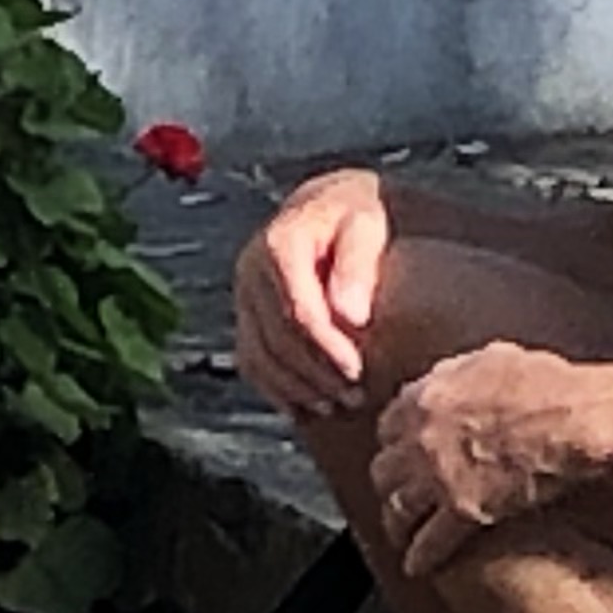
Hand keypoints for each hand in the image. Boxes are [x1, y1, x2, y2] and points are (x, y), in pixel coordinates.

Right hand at [231, 168, 391, 419]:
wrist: (330, 206)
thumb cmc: (358, 216)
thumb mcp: (368, 225)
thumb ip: (358, 265)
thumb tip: (352, 316)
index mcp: (280, 243)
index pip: (297, 309)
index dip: (326, 345)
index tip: (357, 370)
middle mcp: (251, 270)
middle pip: (277, 337)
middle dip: (316, 373)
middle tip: (356, 396)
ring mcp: (243, 295)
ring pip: (259, 354)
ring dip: (297, 387)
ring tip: (337, 404)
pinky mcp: (245, 314)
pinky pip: (251, 360)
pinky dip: (275, 388)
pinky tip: (304, 406)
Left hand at [371, 343, 599, 574]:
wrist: (573, 420)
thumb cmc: (547, 385)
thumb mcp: (494, 360)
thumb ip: (460, 373)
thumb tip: (448, 377)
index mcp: (428, 397)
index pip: (388, 424)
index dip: (394, 441)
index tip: (399, 450)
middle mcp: (422, 438)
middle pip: (384, 470)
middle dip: (388, 484)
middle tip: (394, 494)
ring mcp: (438, 477)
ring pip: (399, 508)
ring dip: (397, 523)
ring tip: (399, 534)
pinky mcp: (463, 512)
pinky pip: (430, 541)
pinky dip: (421, 557)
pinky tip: (417, 567)